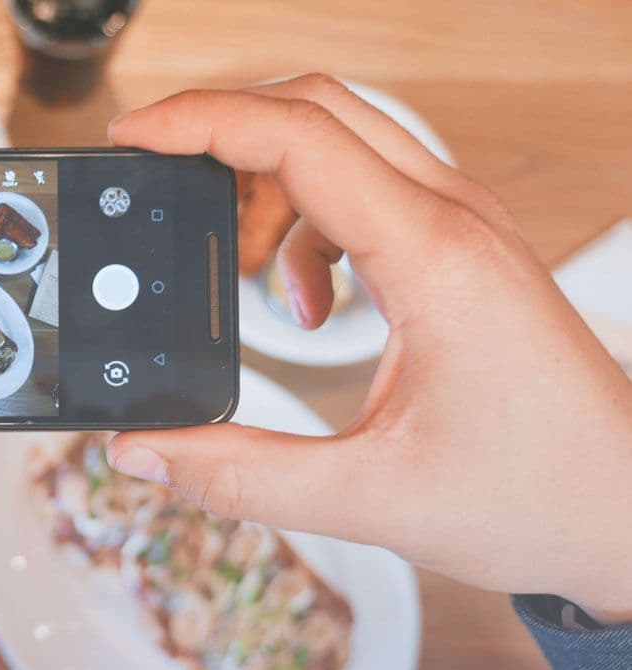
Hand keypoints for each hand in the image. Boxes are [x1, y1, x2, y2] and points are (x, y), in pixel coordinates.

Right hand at [107, 75, 631, 622]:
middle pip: (318, 110)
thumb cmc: (538, 496)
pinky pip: (366, 193)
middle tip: (154, 169)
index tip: (134, 137)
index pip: (300, 139)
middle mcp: (454, 222)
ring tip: (236, 269)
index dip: (201, 122)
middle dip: (221, 128)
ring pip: (342, 144)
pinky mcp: (462, 253)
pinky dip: (308, 228)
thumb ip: (240, 476)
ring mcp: (464, 230)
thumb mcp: (368, 499)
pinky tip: (308, 305)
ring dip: (267, 185)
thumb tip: (145, 451)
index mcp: (433, 259)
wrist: (626, 513)